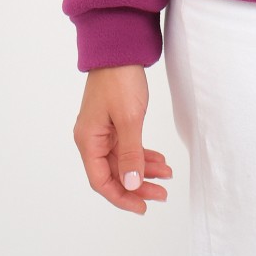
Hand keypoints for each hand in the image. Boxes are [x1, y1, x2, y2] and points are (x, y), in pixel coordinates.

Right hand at [73, 64, 173, 213]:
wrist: (120, 49)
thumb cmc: (120, 80)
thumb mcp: (130, 119)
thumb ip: (130, 154)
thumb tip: (131, 184)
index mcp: (88, 141)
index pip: (101, 181)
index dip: (122, 197)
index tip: (143, 206)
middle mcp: (92, 139)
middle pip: (114, 174)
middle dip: (138, 186)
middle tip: (162, 194)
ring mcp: (103, 131)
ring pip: (123, 161)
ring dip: (144, 170)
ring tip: (167, 176)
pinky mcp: (115, 122)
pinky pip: (128, 147)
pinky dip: (143, 155)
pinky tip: (160, 161)